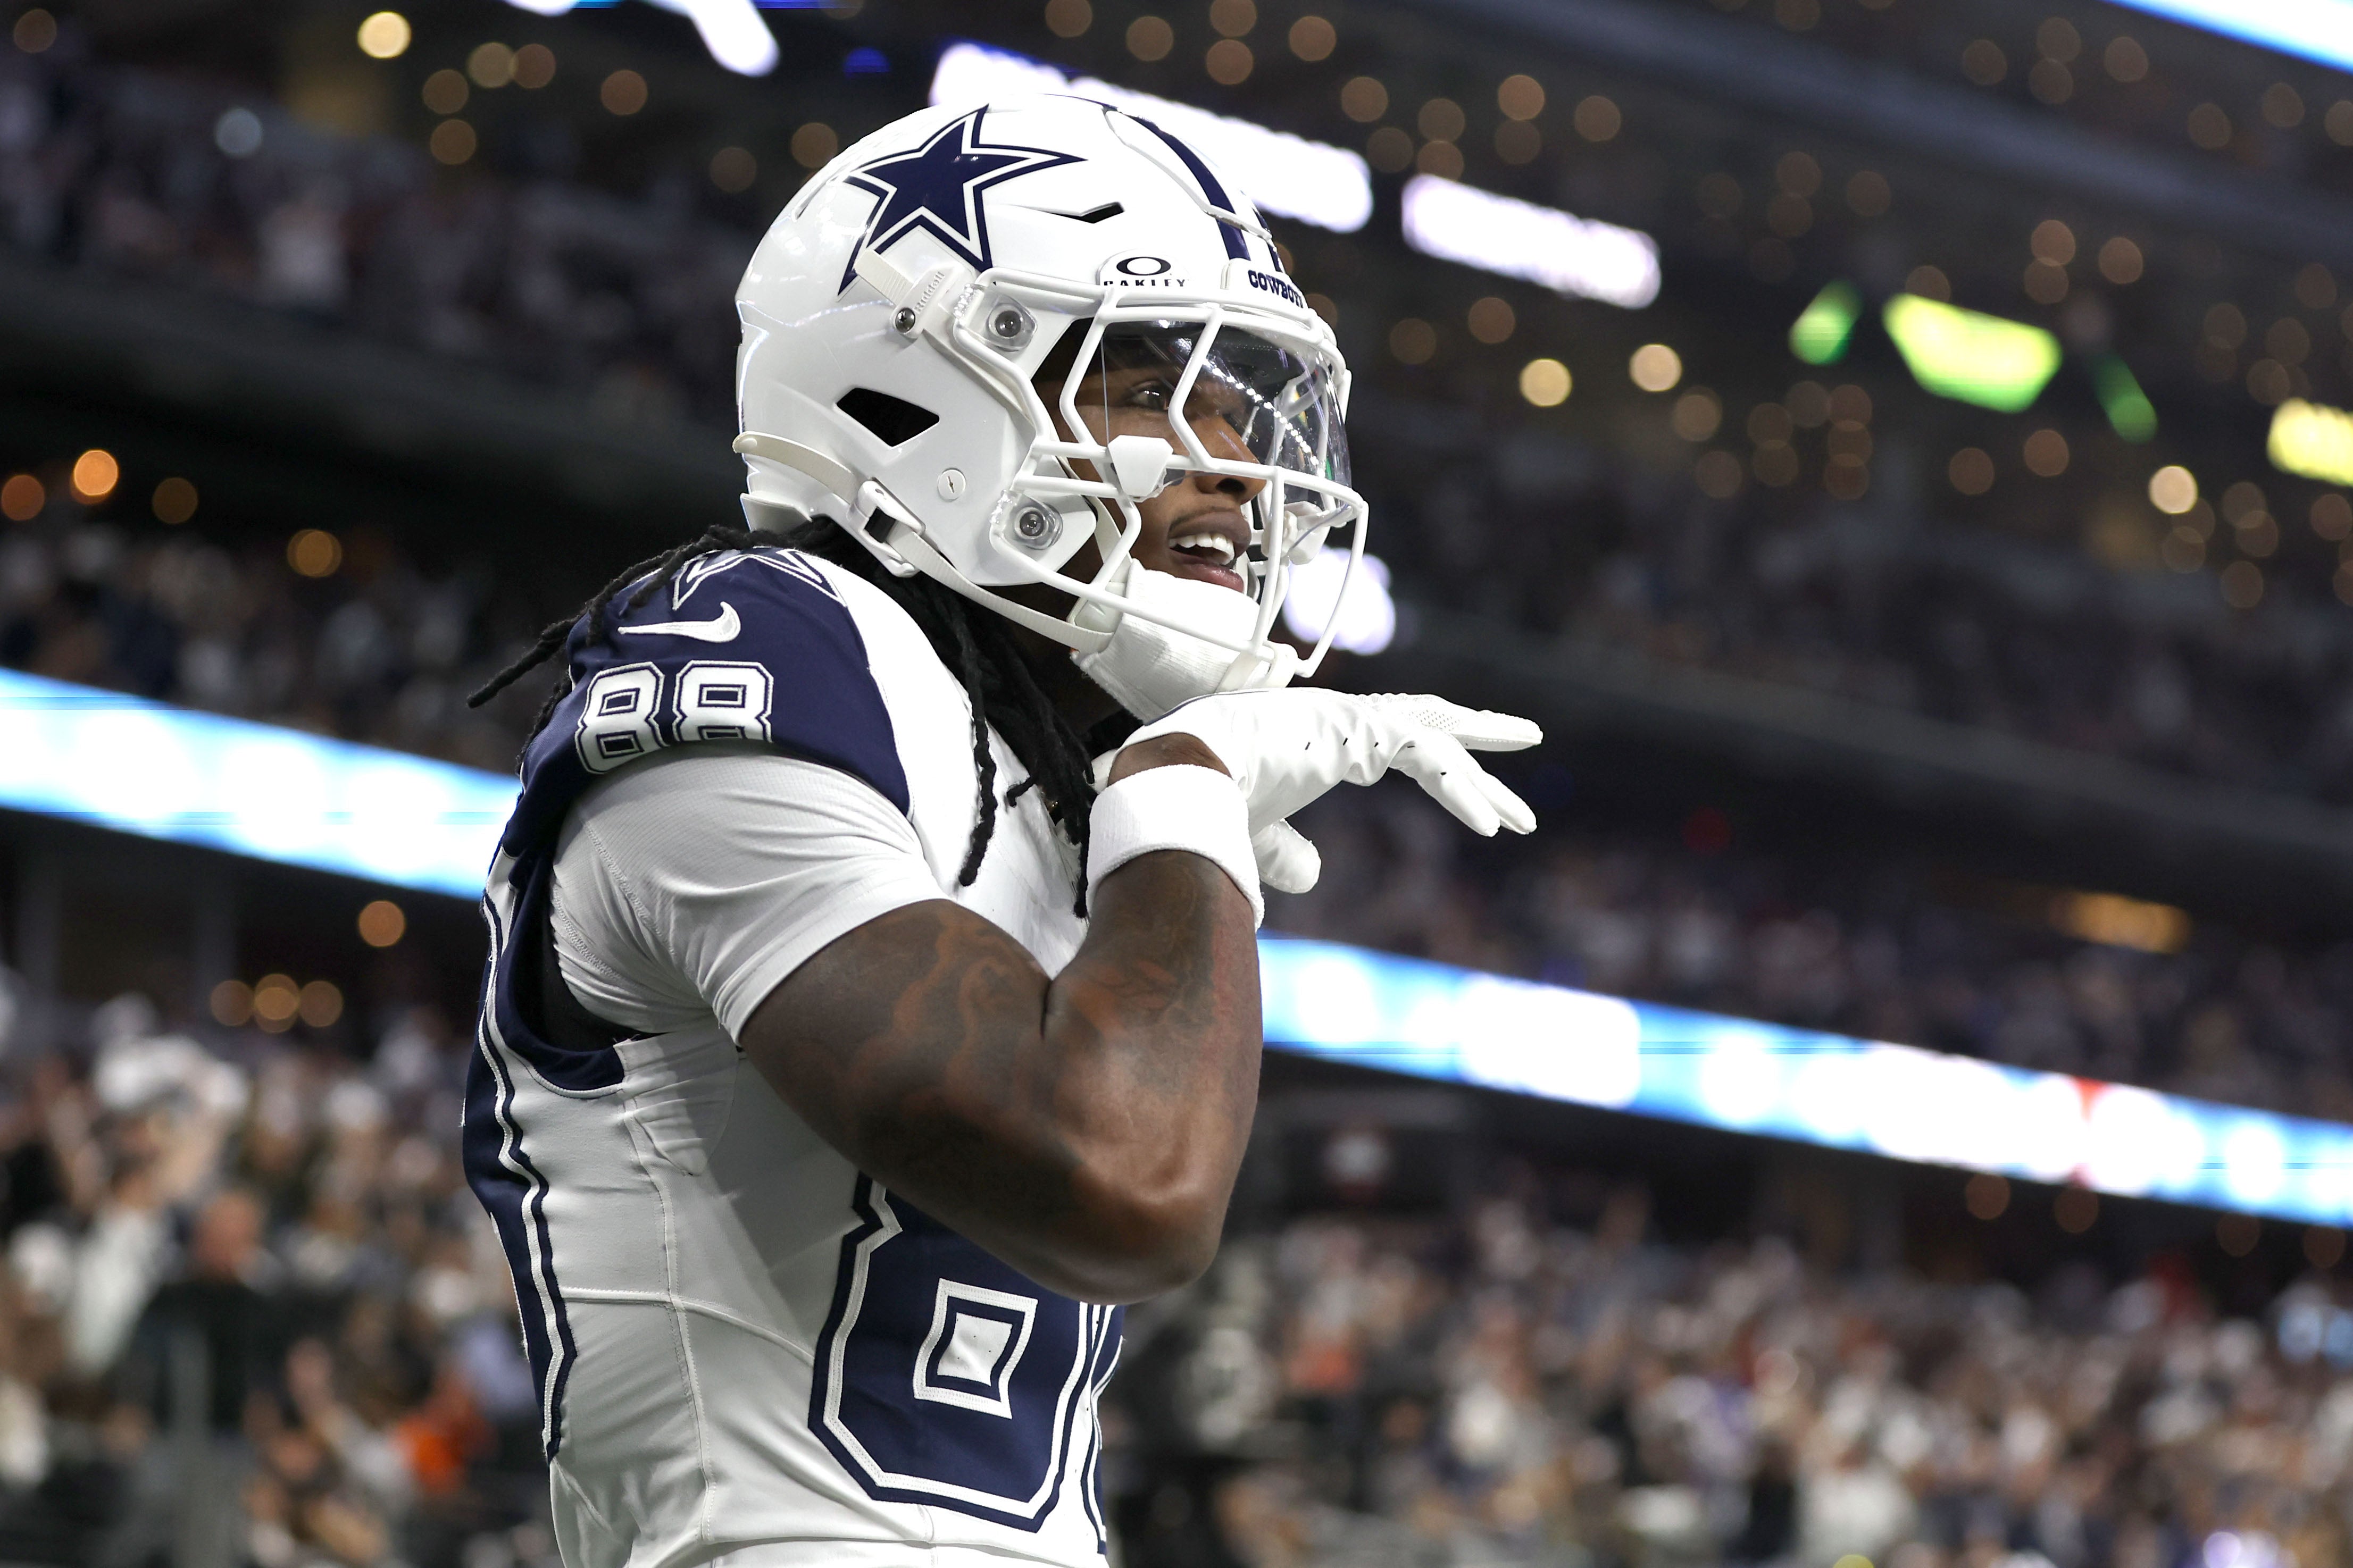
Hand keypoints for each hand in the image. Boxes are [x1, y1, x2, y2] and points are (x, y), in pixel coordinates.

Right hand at [1117, 690, 1541, 891]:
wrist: (1174, 773)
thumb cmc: (1206, 797)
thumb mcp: (1257, 836)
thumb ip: (1286, 852)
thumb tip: (1314, 875)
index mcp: (1325, 736)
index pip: (1402, 740)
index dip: (1445, 763)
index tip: (1483, 799)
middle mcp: (1341, 717)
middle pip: (1430, 724)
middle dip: (1480, 741)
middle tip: (1529, 741)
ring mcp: (1347, 716)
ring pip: (1435, 743)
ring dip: (1481, 780)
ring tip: (1521, 820)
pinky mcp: (1350, 726)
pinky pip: (1423, 755)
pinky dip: (1458, 790)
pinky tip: (1489, 825)